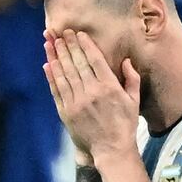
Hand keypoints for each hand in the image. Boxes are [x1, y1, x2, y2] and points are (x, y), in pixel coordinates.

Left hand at [42, 30, 139, 162]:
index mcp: (109, 87)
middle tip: (60, 32)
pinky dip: (51, 76)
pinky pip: (57, 90)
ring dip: (56, 56)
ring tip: (50, 42)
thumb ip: (131, 78)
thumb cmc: (125, 124)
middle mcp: (91, 92)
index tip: (77, 33)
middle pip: (77, 63)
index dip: (84, 45)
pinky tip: (48, 64)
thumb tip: (126, 60)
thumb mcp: (134, 100)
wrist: (111, 149)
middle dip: (68, 46)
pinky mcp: (66, 112)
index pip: (94, 59)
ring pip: (64, 74)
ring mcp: (77, 102)